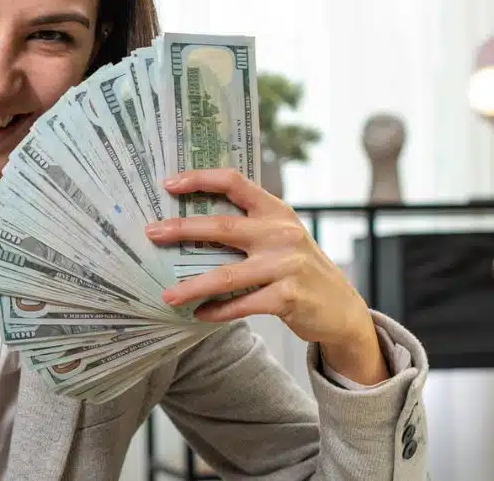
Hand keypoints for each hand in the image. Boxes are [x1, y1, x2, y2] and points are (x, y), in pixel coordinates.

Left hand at [146, 168, 389, 384]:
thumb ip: (249, 226)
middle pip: (222, 226)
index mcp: (276, 211)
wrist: (342, 308)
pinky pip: (242, 304)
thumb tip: (189, 225)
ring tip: (166, 295)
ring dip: (192, 286)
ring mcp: (286, 266)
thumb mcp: (282, 237)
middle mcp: (281, 233)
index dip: (200, 179)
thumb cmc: (299, 268)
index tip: (169, 183)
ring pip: (226, 275)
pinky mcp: (288, 297)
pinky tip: (199, 314)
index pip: (235, 183)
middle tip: (151, 233)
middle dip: (182, 229)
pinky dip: (217, 311)